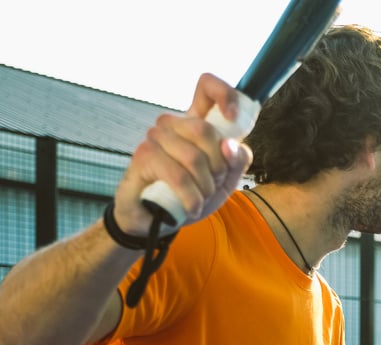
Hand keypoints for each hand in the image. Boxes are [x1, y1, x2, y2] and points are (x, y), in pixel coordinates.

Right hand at [111, 73, 253, 236]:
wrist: (156, 220)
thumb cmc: (190, 195)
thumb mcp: (225, 181)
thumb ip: (237, 161)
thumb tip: (232, 146)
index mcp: (195, 123)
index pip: (207, 88)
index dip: (225, 95)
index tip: (233, 117)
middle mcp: (173, 125)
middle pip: (206, 130)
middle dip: (218, 166)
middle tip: (213, 184)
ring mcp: (155, 138)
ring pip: (194, 157)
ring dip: (205, 187)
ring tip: (200, 198)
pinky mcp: (144, 157)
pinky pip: (178, 176)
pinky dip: (191, 198)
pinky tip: (190, 208)